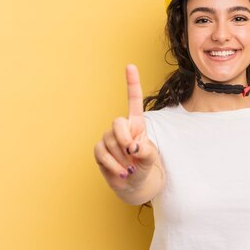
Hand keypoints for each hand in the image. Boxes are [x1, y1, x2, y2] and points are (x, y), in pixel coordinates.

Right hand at [94, 64, 159, 194]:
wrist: (133, 184)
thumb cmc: (144, 167)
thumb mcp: (151, 159)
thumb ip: (146, 152)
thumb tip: (133, 147)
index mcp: (137, 124)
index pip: (134, 101)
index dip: (132, 83)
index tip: (130, 66)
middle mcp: (121, 128)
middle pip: (117, 122)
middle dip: (124, 138)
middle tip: (132, 152)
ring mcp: (109, 138)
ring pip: (109, 141)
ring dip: (121, 158)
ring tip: (129, 168)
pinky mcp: (99, 150)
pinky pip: (101, 153)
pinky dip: (112, 164)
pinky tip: (121, 172)